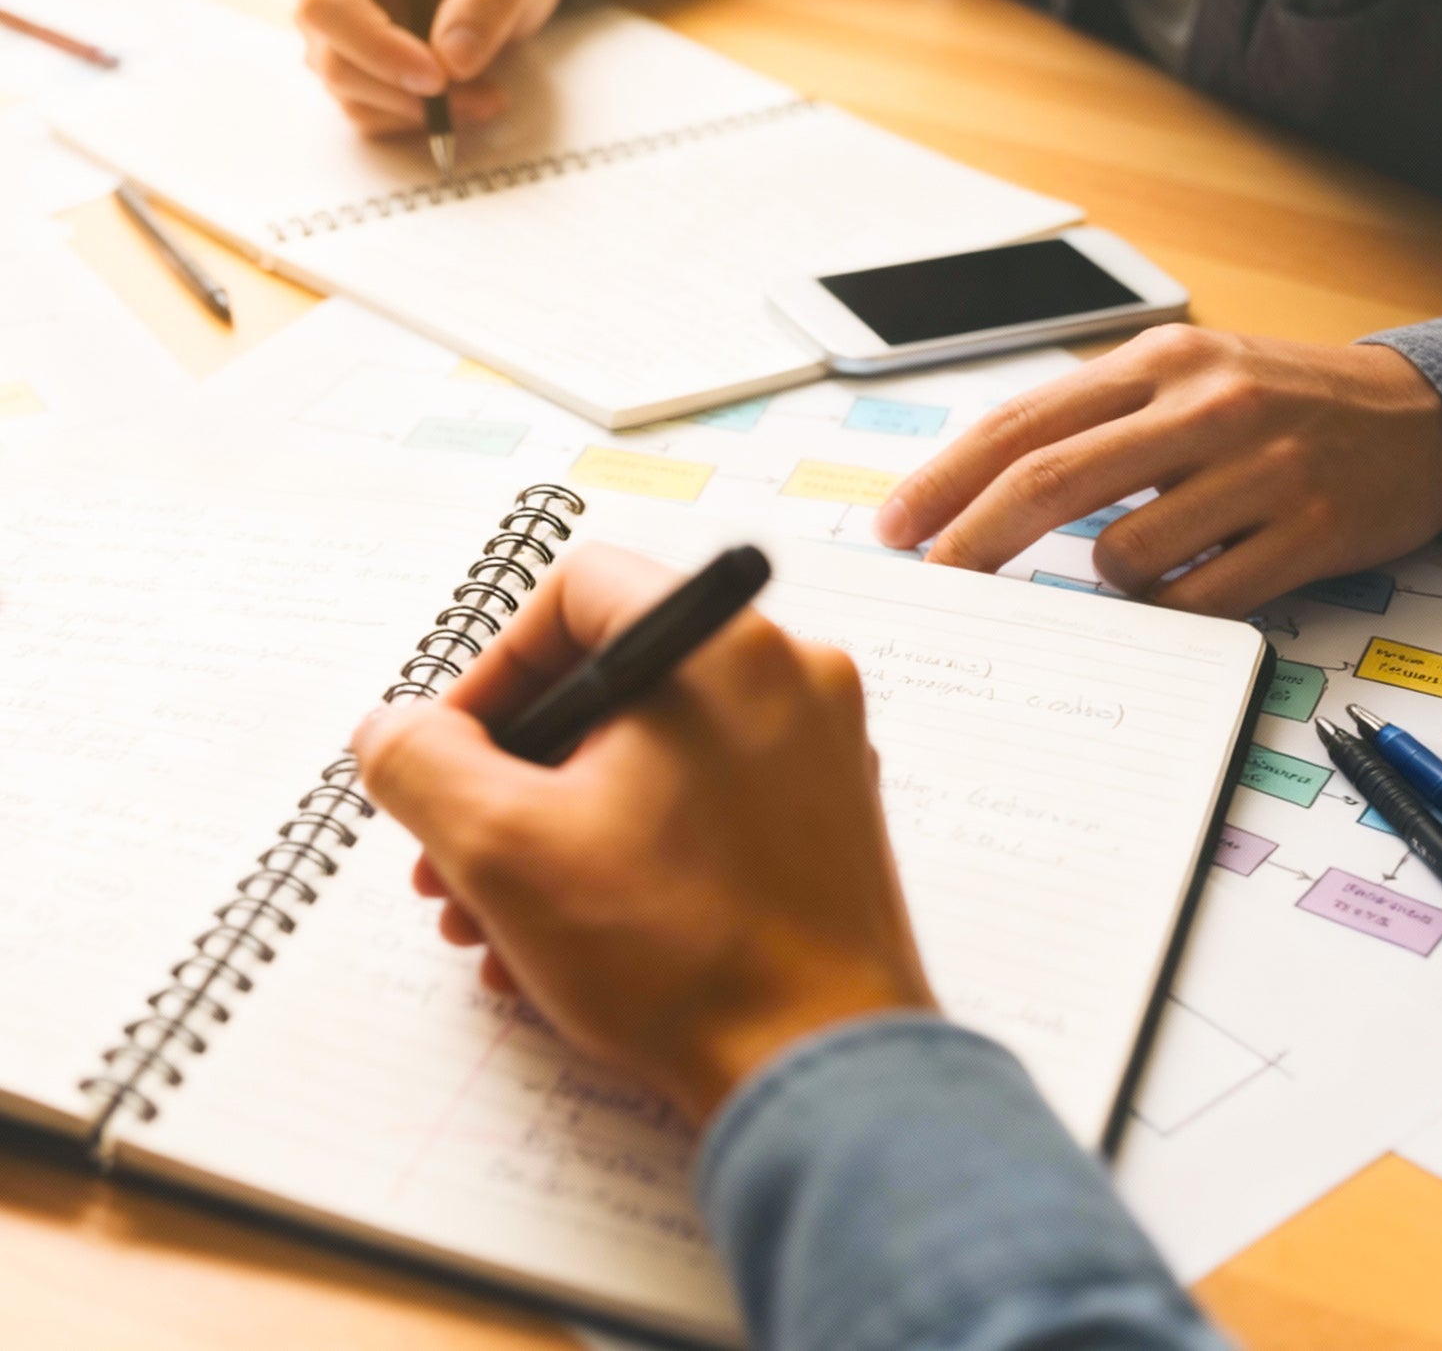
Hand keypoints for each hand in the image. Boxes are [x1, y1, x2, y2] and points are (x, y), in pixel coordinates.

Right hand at [294, 0, 577, 136]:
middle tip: (481, 97)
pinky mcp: (358, 69)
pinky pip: (372, 115)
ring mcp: (339, 31)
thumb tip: (452, 61)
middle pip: (332, 59)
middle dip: (405, 93)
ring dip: (421, 113)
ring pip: (352, 96)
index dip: (376, 47)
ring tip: (488, 97)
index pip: (327, 1)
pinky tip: (468, 102)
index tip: (438, 78)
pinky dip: (420, 121)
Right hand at [353, 545, 934, 1123]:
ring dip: (553, 825)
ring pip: (650, 752)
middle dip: (509, 775)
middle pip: (610, 682)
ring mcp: (817, 750)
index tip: (453, 751)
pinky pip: (699, 801)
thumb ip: (422, 764)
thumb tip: (392, 729)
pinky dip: (623, 848)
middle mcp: (788, 677)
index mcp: (724, 649)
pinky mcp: (825, 817)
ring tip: (492, 917)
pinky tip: (561, 938)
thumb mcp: (504, 849)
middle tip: (452, 853)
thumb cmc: (683, 957)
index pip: (577, 591)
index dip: (493, 667)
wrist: (820, 1075)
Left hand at [875, 327, 1441, 616]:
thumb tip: (976, 489)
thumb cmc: (1275, 405)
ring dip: (1105, 579)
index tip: (896, 526)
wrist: (1420, 417)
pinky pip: (1197, 599)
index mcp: (1158, 361)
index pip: (1022, 423)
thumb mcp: (1180, 379)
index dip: (945, 480)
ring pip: (1123, 554)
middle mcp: (1204, 404)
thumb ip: (1091, 423)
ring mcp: (1259, 468)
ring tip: (1150, 557)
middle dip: (972, 540)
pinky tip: (1183, 588)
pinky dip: (1167, 608)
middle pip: (1049, 482)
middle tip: (933, 580)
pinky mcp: (1308, 531)